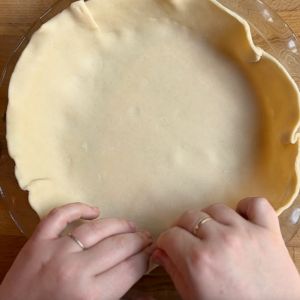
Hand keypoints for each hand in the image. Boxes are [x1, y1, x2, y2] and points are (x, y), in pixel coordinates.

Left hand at [0, 202, 152, 299]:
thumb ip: (118, 290)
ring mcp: (54, 251)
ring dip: (119, 224)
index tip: (152, 250)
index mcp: (92, 295)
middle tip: (146, 237)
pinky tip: (94, 211)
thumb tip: (141, 265)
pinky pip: (60, 215)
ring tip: (130, 226)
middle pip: (119, 245)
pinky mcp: (37, 240)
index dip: (147, 256)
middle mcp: (75, 269)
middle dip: (139, 239)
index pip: (132, 267)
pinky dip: (78, 208)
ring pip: (97, 228)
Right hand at [153, 197, 299, 299]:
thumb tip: (158, 251)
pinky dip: (245, 208)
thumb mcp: (194, 298)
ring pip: (216, 208)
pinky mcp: (268, 231)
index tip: (170, 246)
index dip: (166, 242)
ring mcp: (245, 232)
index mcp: (198, 260)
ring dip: (210, 219)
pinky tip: (240, 220)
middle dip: (183, 229)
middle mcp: (219, 240)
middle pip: (189, 216)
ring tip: (214, 233)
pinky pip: (255, 204)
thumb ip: (174, 271)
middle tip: (189, 241)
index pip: (170, 235)